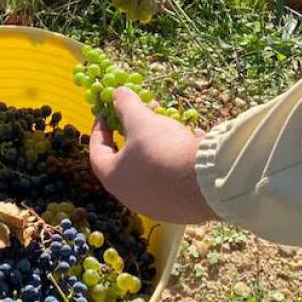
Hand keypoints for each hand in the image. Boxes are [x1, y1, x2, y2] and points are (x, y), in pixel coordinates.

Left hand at [89, 88, 217, 225]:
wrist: (205, 183)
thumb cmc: (163, 150)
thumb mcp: (142, 121)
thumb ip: (126, 106)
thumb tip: (118, 93)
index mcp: (113, 178)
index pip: (97, 152)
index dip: (100, 130)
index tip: (105, 115)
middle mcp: (130, 196)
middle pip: (126, 161)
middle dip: (133, 134)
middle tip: (141, 117)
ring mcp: (155, 205)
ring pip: (151, 170)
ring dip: (156, 147)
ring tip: (168, 126)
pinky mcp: (179, 209)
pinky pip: (173, 180)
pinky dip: (177, 161)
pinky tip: (190, 144)